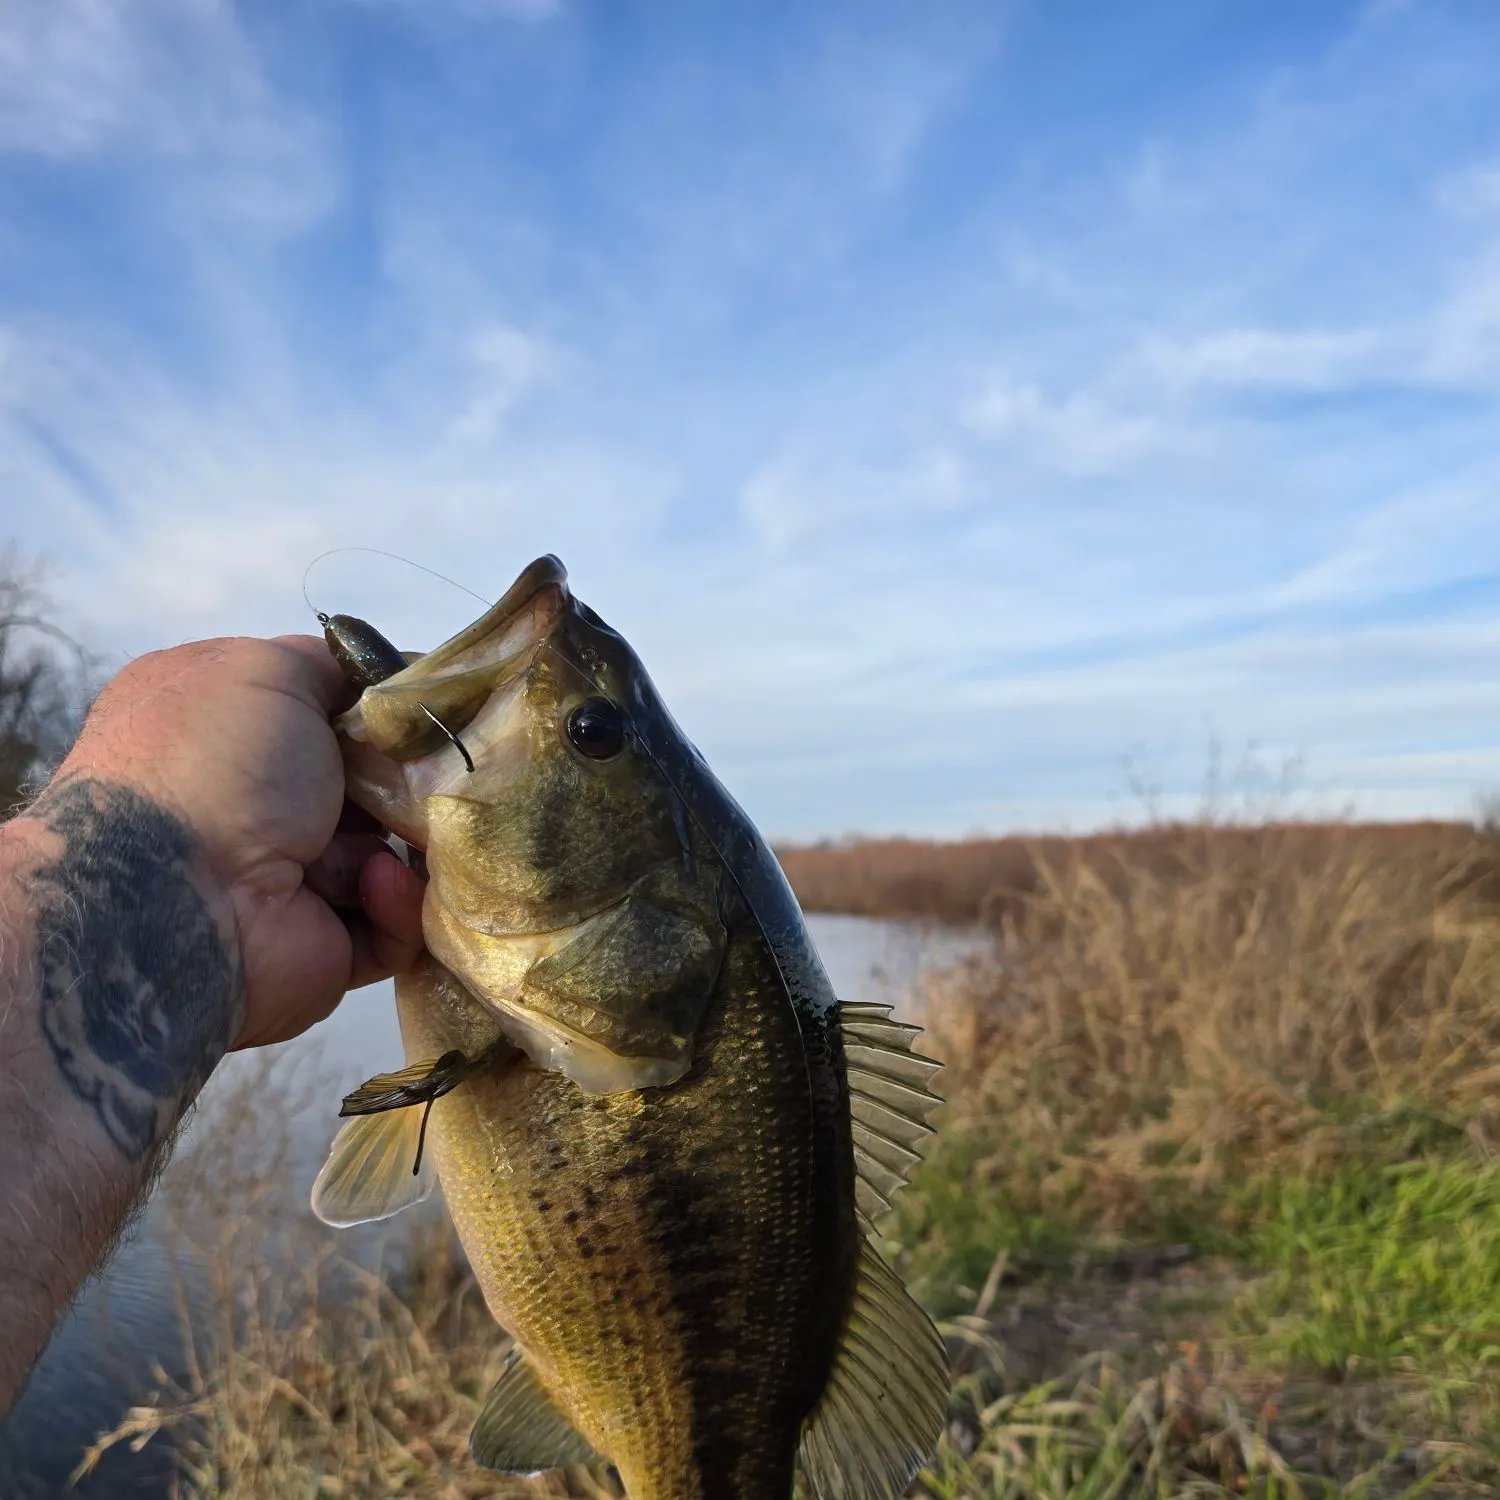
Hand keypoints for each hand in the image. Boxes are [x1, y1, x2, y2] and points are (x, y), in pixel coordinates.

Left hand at [54, 634, 425, 1047]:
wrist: (171, 902)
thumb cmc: (215, 766)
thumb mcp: (265, 669)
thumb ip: (330, 664)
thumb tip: (381, 687)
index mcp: (225, 733)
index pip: (319, 713)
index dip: (374, 710)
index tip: (420, 711)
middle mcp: (252, 805)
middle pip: (367, 783)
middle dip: (408, 778)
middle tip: (439, 771)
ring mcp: (287, 880)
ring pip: (390, 854)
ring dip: (414, 842)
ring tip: (420, 830)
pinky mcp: (323, 947)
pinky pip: (390, 924)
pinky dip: (396, 903)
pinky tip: (374, 881)